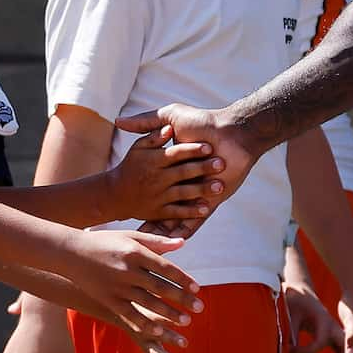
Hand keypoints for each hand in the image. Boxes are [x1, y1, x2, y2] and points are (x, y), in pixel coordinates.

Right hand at [61, 228, 200, 336]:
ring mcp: (116, 286)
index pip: (166, 268)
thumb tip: (183, 243)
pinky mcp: (107, 299)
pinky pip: (129, 314)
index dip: (183, 280)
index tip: (198, 290)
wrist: (71, 253)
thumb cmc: (105, 242)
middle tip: (200, 309)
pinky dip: (144, 323)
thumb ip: (157, 241)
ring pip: (147, 303)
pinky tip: (158, 331)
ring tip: (185, 321)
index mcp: (135, 252)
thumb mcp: (131, 236)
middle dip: (182, 299)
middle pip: (161, 287)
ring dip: (168, 314)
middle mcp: (127, 270)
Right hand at [117, 105, 262, 221]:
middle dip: (151, 206)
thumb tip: (118, 122)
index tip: (123, 193)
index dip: (139, 183)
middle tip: (137, 222)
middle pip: (161, 192)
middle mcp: (179, 176)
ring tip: (155, 232)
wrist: (235, 131)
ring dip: (166, 218)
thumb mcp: (171, 114)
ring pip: (177, 205)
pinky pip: (193, 216)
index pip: (148, 176)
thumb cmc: (201, 119)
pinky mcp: (209, 198)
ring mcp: (194, 189)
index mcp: (168, 159)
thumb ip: (148, 121)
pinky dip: (187, 224)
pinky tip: (178, 238)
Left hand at [280, 277, 341, 352]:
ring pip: (345, 346)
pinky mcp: (331, 334)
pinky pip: (340, 347)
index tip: (291, 350)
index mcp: (322, 319)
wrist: (300, 293)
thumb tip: (286, 350)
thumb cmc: (295, 302)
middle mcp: (331, 325)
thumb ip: (289, 331)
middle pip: (344, 343)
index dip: (306, 350)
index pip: (320, 341)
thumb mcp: (290, 314)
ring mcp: (333, 330)